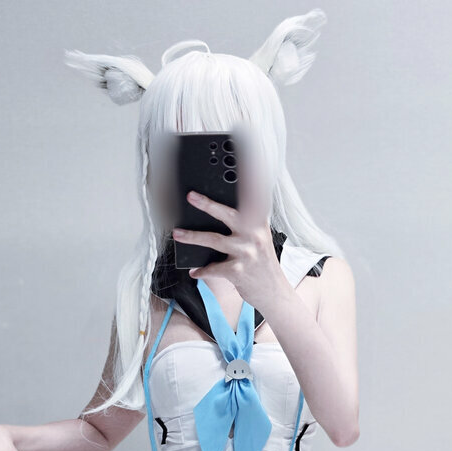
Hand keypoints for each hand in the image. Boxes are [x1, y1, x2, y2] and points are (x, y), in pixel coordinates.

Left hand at [174, 186, 289, 314]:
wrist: (274, 292)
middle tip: (191, 196)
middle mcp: (254, 234)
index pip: (255, 195)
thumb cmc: (262, 263)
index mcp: (259, 222)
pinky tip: (195, 271)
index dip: (250, 177)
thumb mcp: (260, 237)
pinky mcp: (238, 271)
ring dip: (192, 237)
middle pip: (229, 214)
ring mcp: (247, 252)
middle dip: (208, 204)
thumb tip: (220, 208)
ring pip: (214, 240)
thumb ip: (247, 221)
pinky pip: (213, 268)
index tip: (243, 157)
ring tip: (177, 233)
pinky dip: (202, 270)